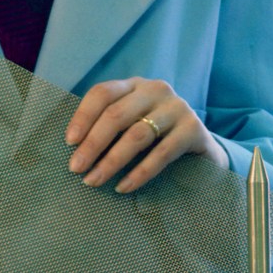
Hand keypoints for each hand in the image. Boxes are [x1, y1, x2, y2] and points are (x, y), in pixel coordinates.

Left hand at [64, 77, 225, 192]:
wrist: (203, 152)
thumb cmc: (157, 140)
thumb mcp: (133, 125)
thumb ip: (111, 128)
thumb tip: (74, 150)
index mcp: (135, 85)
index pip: (102, 93)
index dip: (83, 117)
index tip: (69, 142)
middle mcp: (156, 90)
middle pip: (116, 114)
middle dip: (92, 144)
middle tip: (76, 169)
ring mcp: (177, 107)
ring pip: (137, 135)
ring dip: (111, 161)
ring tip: (94, 180)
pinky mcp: (194, 128)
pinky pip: (161, 153)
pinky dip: (139, 173)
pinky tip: (124, 187)